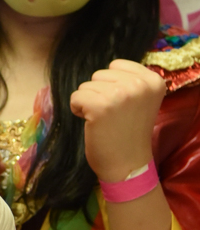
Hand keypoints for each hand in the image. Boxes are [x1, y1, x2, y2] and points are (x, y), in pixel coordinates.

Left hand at [69, 58, 165, 183]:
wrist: (127, 164)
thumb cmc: (130, 132)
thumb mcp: (140, 99)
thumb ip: (129, 81)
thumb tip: (107, 67)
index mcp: (153, 80)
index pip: (116, 65)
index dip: (112, 85)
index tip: (122, 105)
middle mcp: (139, 84)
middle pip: (99, 74)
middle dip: (99, 93)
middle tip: (112, 116)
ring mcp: (120, 95)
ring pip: (85, 85)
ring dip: (89, 102)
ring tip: (104, 120)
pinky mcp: (100, 106)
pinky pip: (76, 97)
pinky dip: (78, 110)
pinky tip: (92, 123)